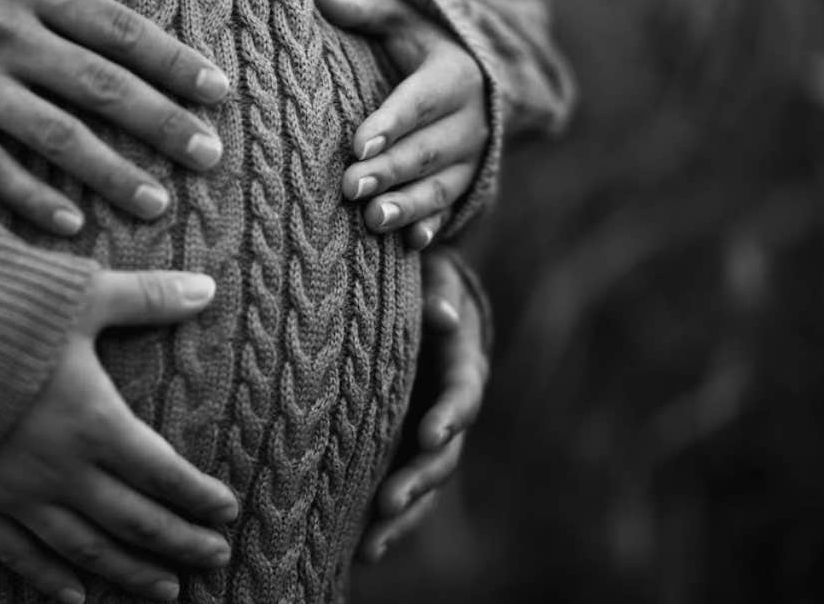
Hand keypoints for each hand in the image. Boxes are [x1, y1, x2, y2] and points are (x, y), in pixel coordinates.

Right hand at [0, 0, 230, 235]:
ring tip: (158, 202)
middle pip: (102, 87)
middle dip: (163, 125)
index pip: (119, 28)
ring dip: (111, 172)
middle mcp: (6, 36)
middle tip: (209, 157)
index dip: (174, 62)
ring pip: (55, 135)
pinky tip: (73, 224)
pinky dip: (30, 196)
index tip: (218, 93)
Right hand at [0, 269, 238, 602]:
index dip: (200, 498)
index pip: (165, 474)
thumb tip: (208, 286)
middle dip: (181, 543)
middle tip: (216, 559)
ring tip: (167, 591)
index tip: (228, 512)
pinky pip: (16, 553)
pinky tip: (74, 597)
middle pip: (136, 521)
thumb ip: (147, 296)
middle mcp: (61, 468)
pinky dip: (48, 579)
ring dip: (130, 572)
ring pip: (85, 549)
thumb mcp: (79, 294)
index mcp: (95, 421)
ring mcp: (14, 492)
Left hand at [314, 0, 487, 249]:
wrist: (479, 68)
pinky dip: (433, 226)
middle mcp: (472, 118)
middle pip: (427, 149)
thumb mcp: (404, 13)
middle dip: (389, 171)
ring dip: (409, 205)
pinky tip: (412, 243)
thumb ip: (366, 6)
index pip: (420, 101)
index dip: (390, 123)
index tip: (356, 144)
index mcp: (455, 74)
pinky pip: (453, 208)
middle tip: (349, 188)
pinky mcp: (470, 182)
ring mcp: (473, 155)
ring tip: (373, 220)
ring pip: (442, 185)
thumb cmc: (423, 38)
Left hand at [357, 252, 488, 562]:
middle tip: (387, 502)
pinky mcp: (403, 447)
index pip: (462, 395)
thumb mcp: (434, 273)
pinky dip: (386, 521)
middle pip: (444, 454)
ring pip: (424, 484)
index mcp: (462, 365)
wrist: (421, 295)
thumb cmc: (424, 277)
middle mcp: (449, 409)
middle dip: (417, 480)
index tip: (430, 433)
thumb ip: (437, 289)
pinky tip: (361, 550)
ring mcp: (427, 434)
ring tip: (369, 545)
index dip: (449, 415)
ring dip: (402, 516)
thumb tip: (440, 313)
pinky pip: (400, 488)